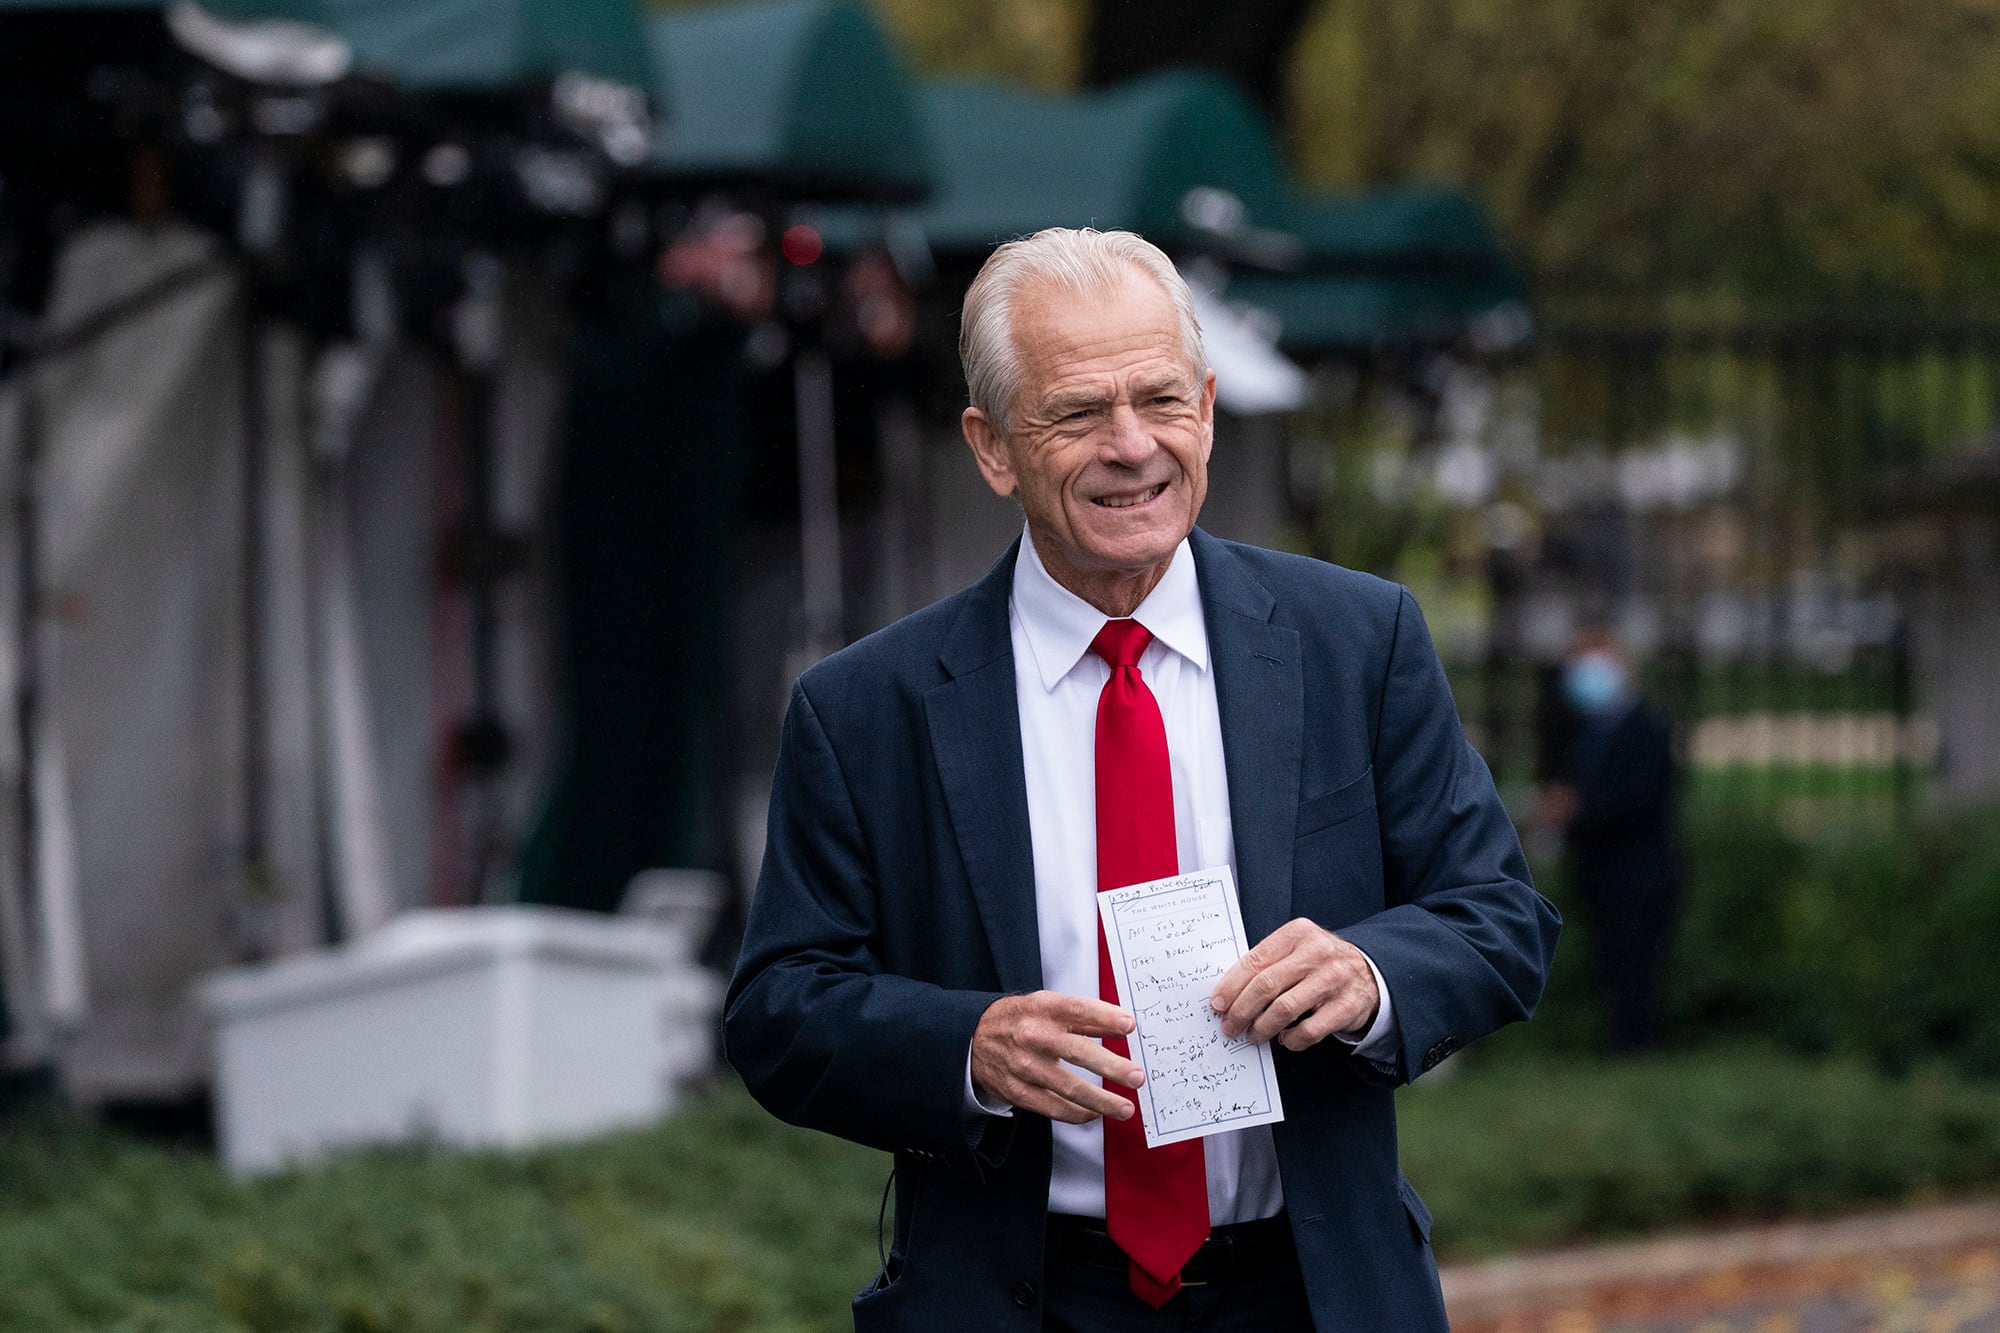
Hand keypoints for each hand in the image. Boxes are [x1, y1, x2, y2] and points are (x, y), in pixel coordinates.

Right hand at [970, 991, 1144, 1124]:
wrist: (973, 1039)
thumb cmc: (1020, 1020)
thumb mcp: (1047, 1006)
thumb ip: (1085, 1016)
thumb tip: (1124, 1027)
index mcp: (1042, 1008)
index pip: (1076, 1010)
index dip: (1104, 1017)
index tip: (1129, 1025)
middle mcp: (1033, 1036)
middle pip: (1076, 1052)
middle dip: (1111, 1067)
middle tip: (1137, 1077)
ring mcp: (1024, 1066)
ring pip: (1068, 1087)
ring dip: (1101, 1101)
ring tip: (1125, 1108)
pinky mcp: (1018, 1092)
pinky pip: (1053, 1108)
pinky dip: (1078, 1113)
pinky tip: (1095, 1114)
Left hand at [1210, 919, 1378, 1051]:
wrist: (1370, 972)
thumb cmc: (1320, 963)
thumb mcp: (1296, 949)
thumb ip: (1267, 963)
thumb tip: (1228, 994)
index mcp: (1298, 933)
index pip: (1255, 961)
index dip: (1231, 986)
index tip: (1217, 1004)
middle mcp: (1317, 953)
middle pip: (1266, 985)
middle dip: (1241, 1010)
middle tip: (1230, 1026)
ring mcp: (1334, 979)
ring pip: (1285, 1009)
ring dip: (1262, 1027)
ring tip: (1253, 1035)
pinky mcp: (1347, 1006)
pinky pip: (1309, 1030)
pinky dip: (1291, 1039)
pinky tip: (1284, 1038)